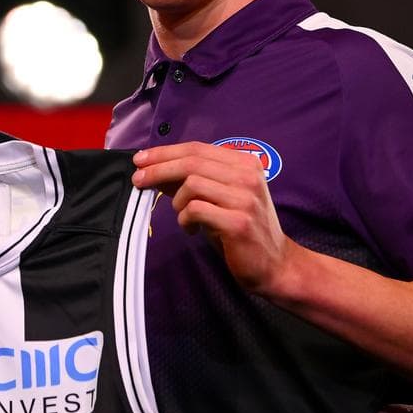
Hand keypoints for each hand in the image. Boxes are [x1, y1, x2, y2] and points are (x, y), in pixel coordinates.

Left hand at [132, 141, 293, 294]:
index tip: (141, 159)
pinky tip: (190, 229)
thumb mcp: (219, 197)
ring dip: (177, 201)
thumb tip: (154, 169)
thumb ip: (193, 180)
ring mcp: (245, 198)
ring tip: (181, 215)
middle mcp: (248, 176)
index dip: (165, 152)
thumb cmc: (241, 228)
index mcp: (245, 163)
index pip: (197, 148)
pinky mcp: (238, 222)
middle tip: (138, 179)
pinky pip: (196, 210)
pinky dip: (184, 219)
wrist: (274, 264)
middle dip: (159, 169)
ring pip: (192, 184)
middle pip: (191, 162)